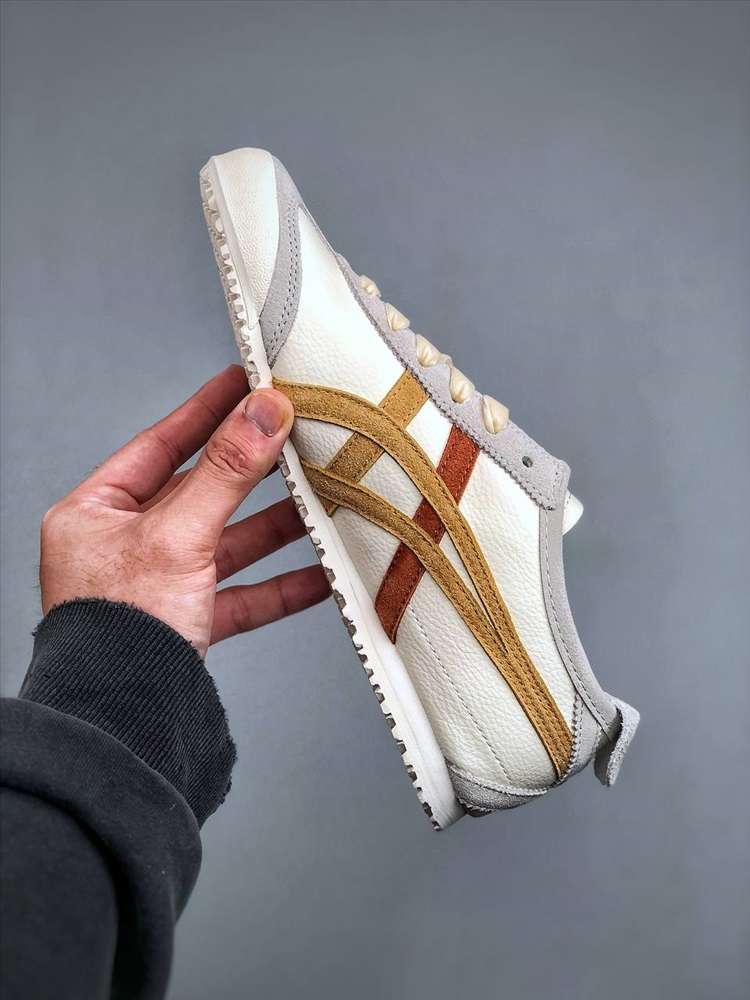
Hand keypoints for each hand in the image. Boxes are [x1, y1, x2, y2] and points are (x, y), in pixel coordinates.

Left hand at [39, 365, 329, 657]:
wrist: (119, 725)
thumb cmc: (117, 632)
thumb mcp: (177, 536)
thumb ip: (228, 472)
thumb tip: (265, 410)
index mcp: (97, 513)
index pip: (161, 444)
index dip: (207, 410)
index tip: (245, 379)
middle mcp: (125, 545)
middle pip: (203, 492)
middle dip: (256, 469)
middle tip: (298, 433)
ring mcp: (159, 586)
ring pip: (229, 543)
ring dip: (278, 526)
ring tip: (325, 498)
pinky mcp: (188, 624)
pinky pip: (243, 595)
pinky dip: (282, 585)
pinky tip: (323, 573)